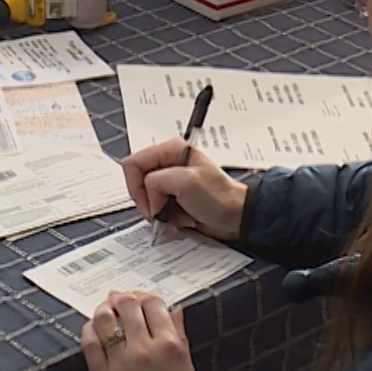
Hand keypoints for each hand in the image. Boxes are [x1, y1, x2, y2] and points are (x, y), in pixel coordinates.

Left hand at [83, 293, 203, 370]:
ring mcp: (121, 363)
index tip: (141, 298)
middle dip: (123, 297)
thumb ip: (180, 338)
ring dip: (104, 308)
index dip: (145, 296)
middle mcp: (145, 349)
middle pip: (127, 306)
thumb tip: (176, 311)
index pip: (154, 304)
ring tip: (105, 309)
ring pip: (105, 319)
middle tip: (120, 298)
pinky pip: (89, 343)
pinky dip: (89, 329)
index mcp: (170, 347)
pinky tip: (91, 328)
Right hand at [120, 140, 245, 240]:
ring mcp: (170, 181)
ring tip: (176, 217)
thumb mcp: (186, 182)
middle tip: (162, 212)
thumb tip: (148, 194)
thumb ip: (156, 181)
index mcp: (170, 150)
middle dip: (149, 202)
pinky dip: (164, 218)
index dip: (138, 186)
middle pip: (137, 181)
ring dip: (158, 212)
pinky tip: (179, 220)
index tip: (151, 203)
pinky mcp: (173, 197)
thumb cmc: (220, 197)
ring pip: (145, 197)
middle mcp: (168, 163)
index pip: (133, 163)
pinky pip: (155, 207)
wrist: (237, 218)